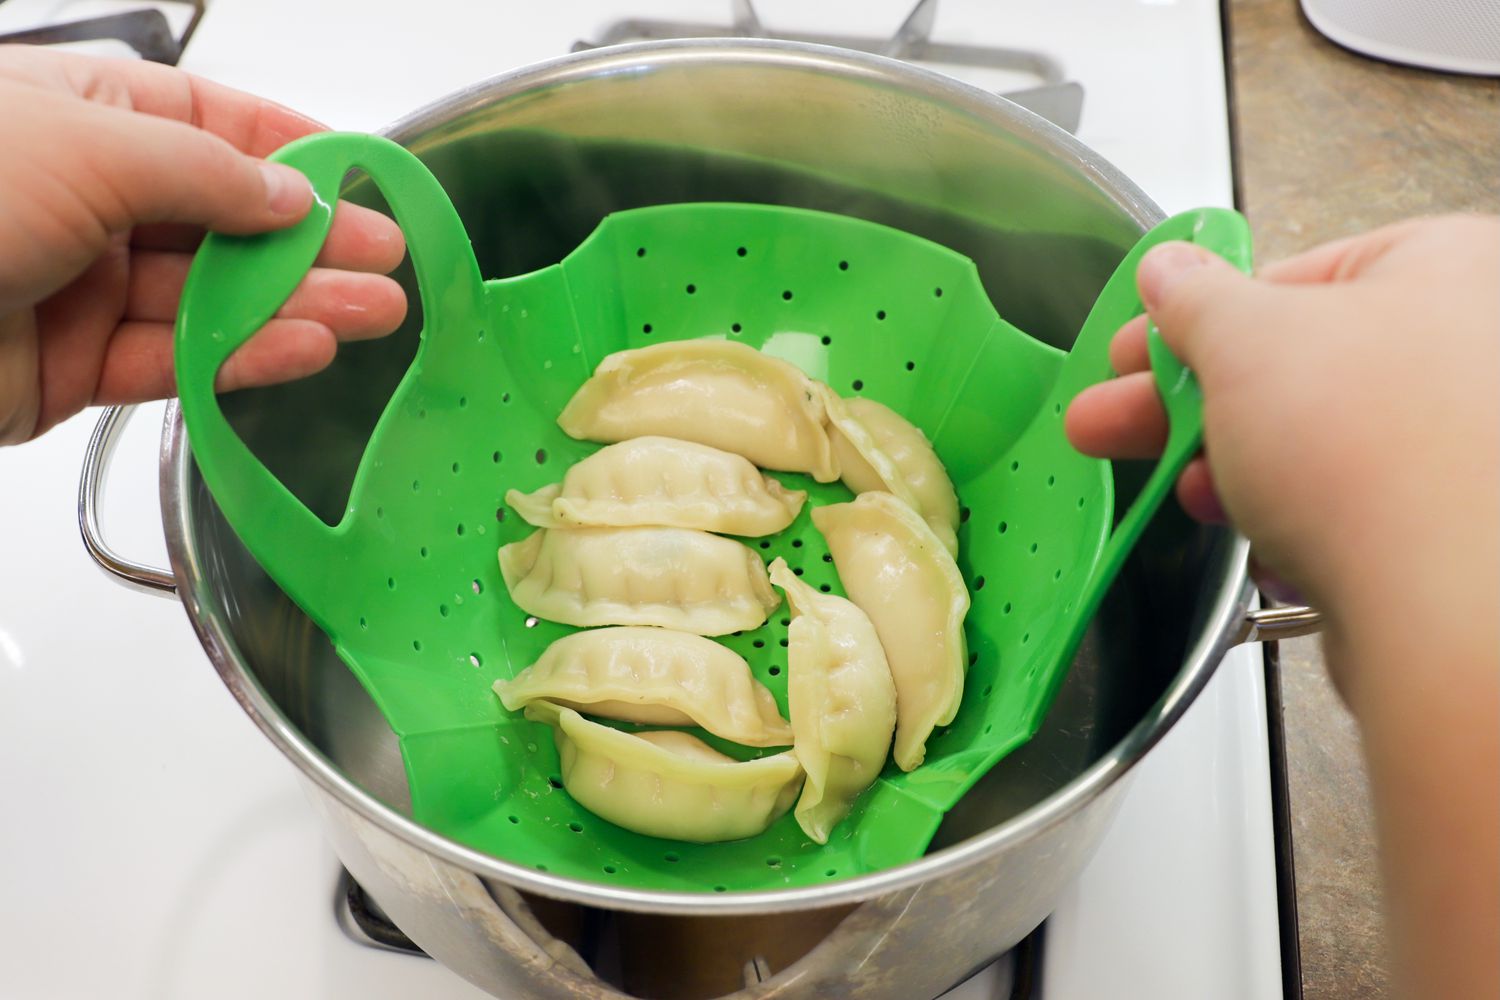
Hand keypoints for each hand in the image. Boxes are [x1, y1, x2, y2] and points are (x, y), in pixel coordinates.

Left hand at [0, 46, 406, 444]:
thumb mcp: (90, 150)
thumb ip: (207, 173)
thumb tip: (290, 193)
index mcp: (81, 118)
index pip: (211, 124)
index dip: (292, 149)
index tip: (365, 175)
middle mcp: (85, 199)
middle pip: (223, 220)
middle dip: (310, 239)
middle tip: (385, 258)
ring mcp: (80, 286)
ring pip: (210, 298)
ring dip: (296, 305)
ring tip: (373, 312)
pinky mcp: (72, 369)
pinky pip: (176, 361)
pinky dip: (243, 357)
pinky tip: (303, 348)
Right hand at [1066, 214, 1498, 636]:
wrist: (1446, 609)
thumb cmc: (1375, 450)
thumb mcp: (1243, 341)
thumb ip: (1194, 301)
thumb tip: (1169, 271)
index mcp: (1443, 270)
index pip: (1296, 274)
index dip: (1201, 312)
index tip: (1142, 346)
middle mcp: (1470, 352)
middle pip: (1295, 364)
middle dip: (1191, 403)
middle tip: (1116, 419)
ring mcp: (1464, 449)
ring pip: (1315, 446)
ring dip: (1237, 472)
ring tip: (1191, 493)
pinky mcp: (1450, 533)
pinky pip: (1349, 513)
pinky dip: (1296, 528)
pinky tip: (1269, 543)